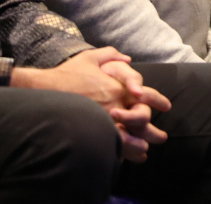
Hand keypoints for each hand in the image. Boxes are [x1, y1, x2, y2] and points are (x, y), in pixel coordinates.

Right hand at [12, 49, 169, 162]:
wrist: (44, 89)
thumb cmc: (67, 73)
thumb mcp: (89, 58)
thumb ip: (110, 55)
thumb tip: (127, 58)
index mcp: (116, 86)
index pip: (144, 94)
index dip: (158, 100)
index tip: (166, 106)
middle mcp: (113, 103)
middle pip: (141, 118)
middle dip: (152, 129)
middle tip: (161, 137)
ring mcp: (103, 118)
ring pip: (129, 135)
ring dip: (140, 144)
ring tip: (147, 150)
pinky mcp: (91, 129)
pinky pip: (111, 143)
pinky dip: (122, 150)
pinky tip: (128, 155)